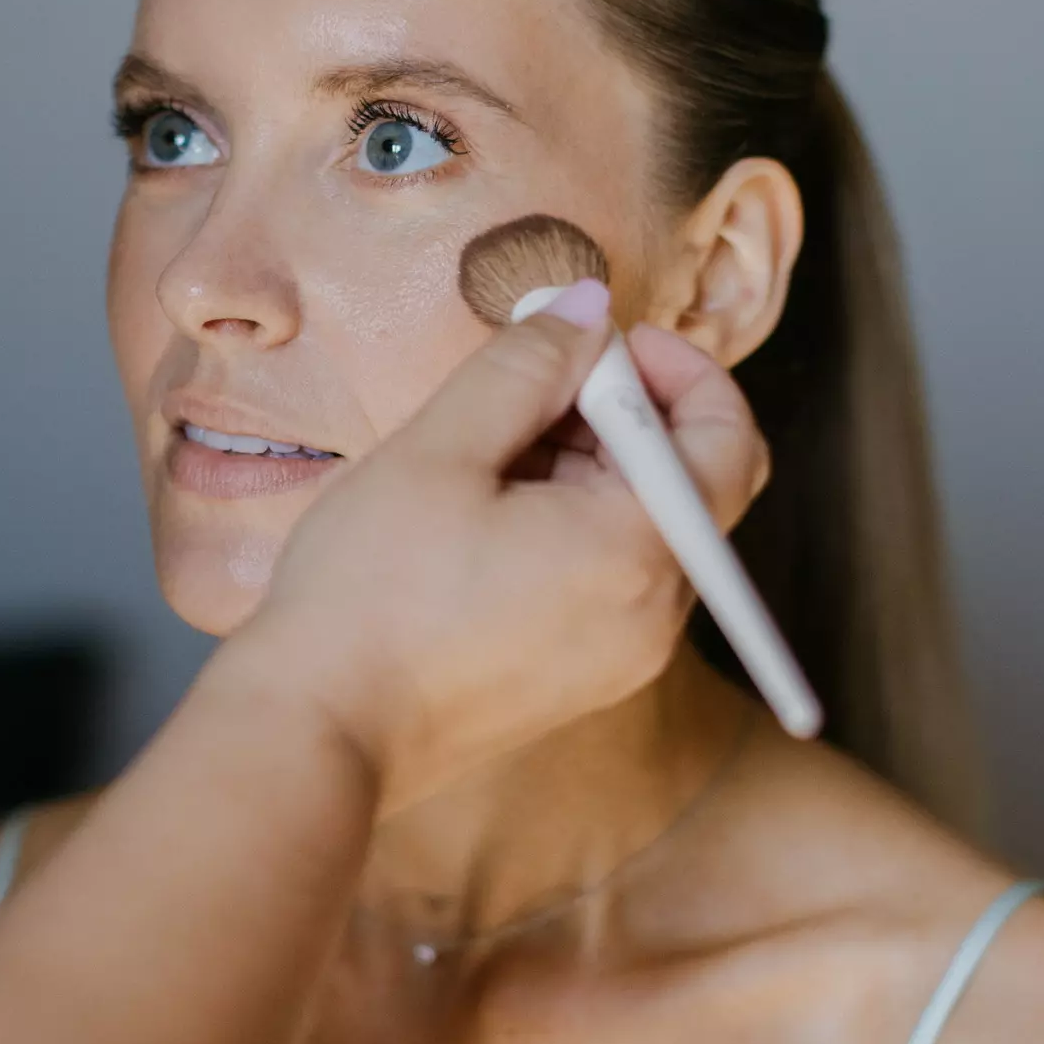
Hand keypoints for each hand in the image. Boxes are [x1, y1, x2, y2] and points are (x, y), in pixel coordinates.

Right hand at [220, 296, 769, 813]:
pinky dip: (567, 529)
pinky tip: (478, 517)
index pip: (727, 438)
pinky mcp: (578, 682)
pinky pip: (607, 582)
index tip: (594, 342)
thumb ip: (527, 365)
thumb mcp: (440, 449)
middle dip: (621, 415)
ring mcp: (620, 658)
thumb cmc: (369, 595)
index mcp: (639, 552)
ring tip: (482, 456)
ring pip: (642, 531)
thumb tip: (587, 308)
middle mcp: (654, 616)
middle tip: (524, 386)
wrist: (316, 734)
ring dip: (585, 470)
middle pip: (688, 484)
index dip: (676, 368)